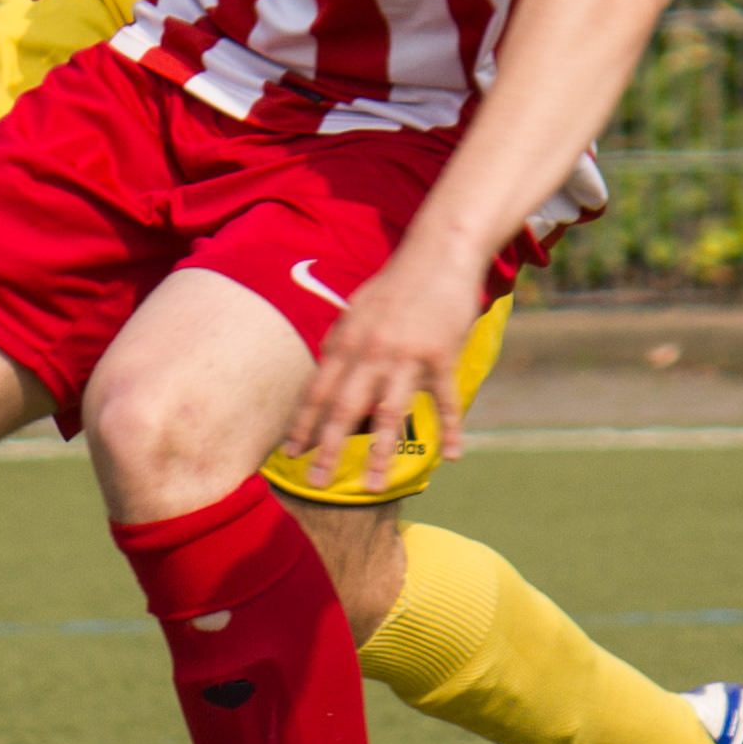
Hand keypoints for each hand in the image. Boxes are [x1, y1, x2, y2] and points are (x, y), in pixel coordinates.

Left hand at [283, 243, 485, 490]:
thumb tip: (322, 372)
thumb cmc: (394, 287)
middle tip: (316, 482)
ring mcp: (406, 356)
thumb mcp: (355, 312)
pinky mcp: (441, 356)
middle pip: (344, 408)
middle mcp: (370, 353)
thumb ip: (339, 344)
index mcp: (346, 343)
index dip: (303, 424)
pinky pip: (445, 400)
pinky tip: (452, 456)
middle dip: (329, 447)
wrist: (436, 256)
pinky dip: (450, 429)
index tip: (290, 453)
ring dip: (380, 452)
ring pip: (389, 412)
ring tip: (374, 487)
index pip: (318, 392)